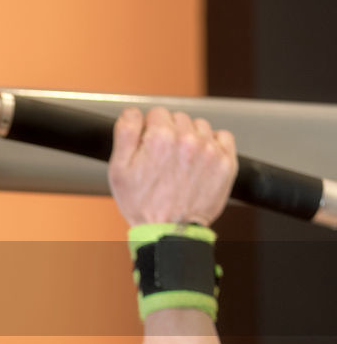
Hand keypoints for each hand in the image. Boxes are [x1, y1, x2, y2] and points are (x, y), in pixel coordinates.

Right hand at [108, 107, 237, 226]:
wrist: (169, 231)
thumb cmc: (142, 204)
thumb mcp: (118, 169)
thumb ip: (124, 132)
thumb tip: (132, 113)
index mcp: (160, 138)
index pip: (157, 113)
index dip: (149, 128)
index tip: (149, 145)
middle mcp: (188, 140)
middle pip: (179, 118)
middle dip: (170, 132)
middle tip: (163, 157)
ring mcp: (210, 151)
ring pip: (199, 126)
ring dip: (191, 137)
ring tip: (182, 160)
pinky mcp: (226, 162)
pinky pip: (223, 137)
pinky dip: (213, 143)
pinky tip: (200, 159)